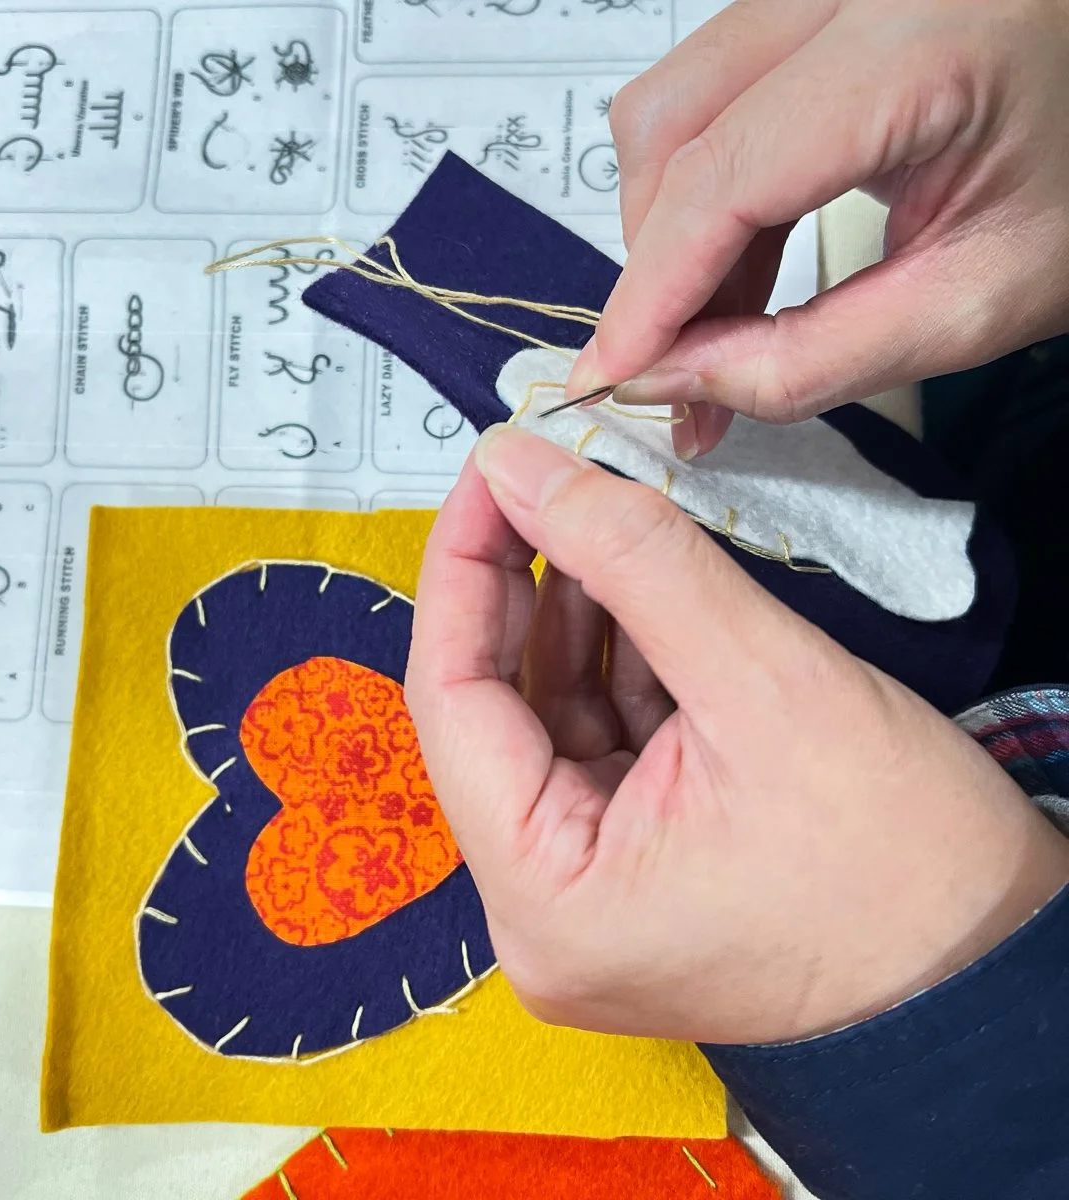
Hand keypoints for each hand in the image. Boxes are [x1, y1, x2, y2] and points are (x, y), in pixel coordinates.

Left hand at [405, 425, 1068, 1043]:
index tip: (492, 472)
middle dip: (518, 582)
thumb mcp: (764, 682)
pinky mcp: (630, 867)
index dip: (462, 568)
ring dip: (575, 611)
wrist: (997, 967)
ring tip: (604, 518)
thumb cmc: (907, 866)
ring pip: (549, 714)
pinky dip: (617, 657)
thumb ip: (632, 560)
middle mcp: (540, 909)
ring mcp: (584, 891)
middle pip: (492, 707)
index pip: (450, 700)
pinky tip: (637, 587)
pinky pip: (598, 740)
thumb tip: (525, 468)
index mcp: (545, 898)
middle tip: (545, 477)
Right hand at [565, 0, 1068, 458]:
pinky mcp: (823, 9)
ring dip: (673, 237)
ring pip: (677, 108)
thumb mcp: (978, 302)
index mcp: (927, 34)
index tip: (613, 376)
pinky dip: (709, 203)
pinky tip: (733, 279)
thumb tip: (677, 376)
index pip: (725, 173)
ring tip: (711, 336)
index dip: (651, 292)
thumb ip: (813, 358)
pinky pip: (717, 102)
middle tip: (674, 372)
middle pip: (671, 124)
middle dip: (654, 266)